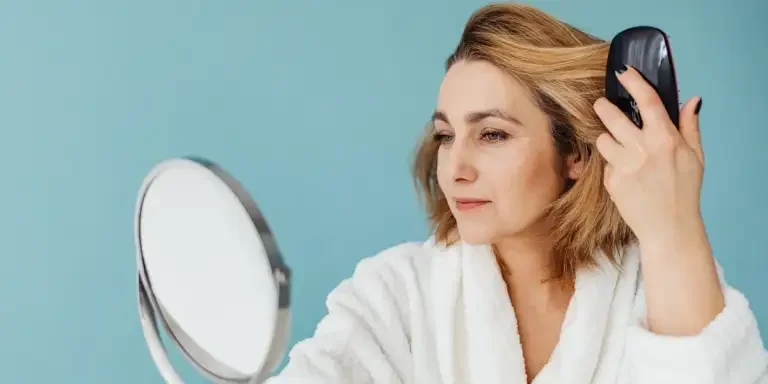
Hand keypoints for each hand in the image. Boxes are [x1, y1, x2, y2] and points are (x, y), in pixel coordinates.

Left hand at [593, 65, 704, 243]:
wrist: (669, 227)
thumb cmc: (684, 191)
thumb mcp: (695, 157)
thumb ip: (690, 126)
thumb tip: (692, 100)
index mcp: (665, 139)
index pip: (647, 101)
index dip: (633, 82)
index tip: (623, 72)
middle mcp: (642, 149)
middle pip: (611, 116)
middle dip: (603, 107)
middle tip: (602, 105)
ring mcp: (624, 166)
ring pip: (602, 139)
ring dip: (606, 139)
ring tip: (617, 146)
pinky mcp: (611, 182)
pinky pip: (604, 165)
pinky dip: (611, 166)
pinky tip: (624, 174)